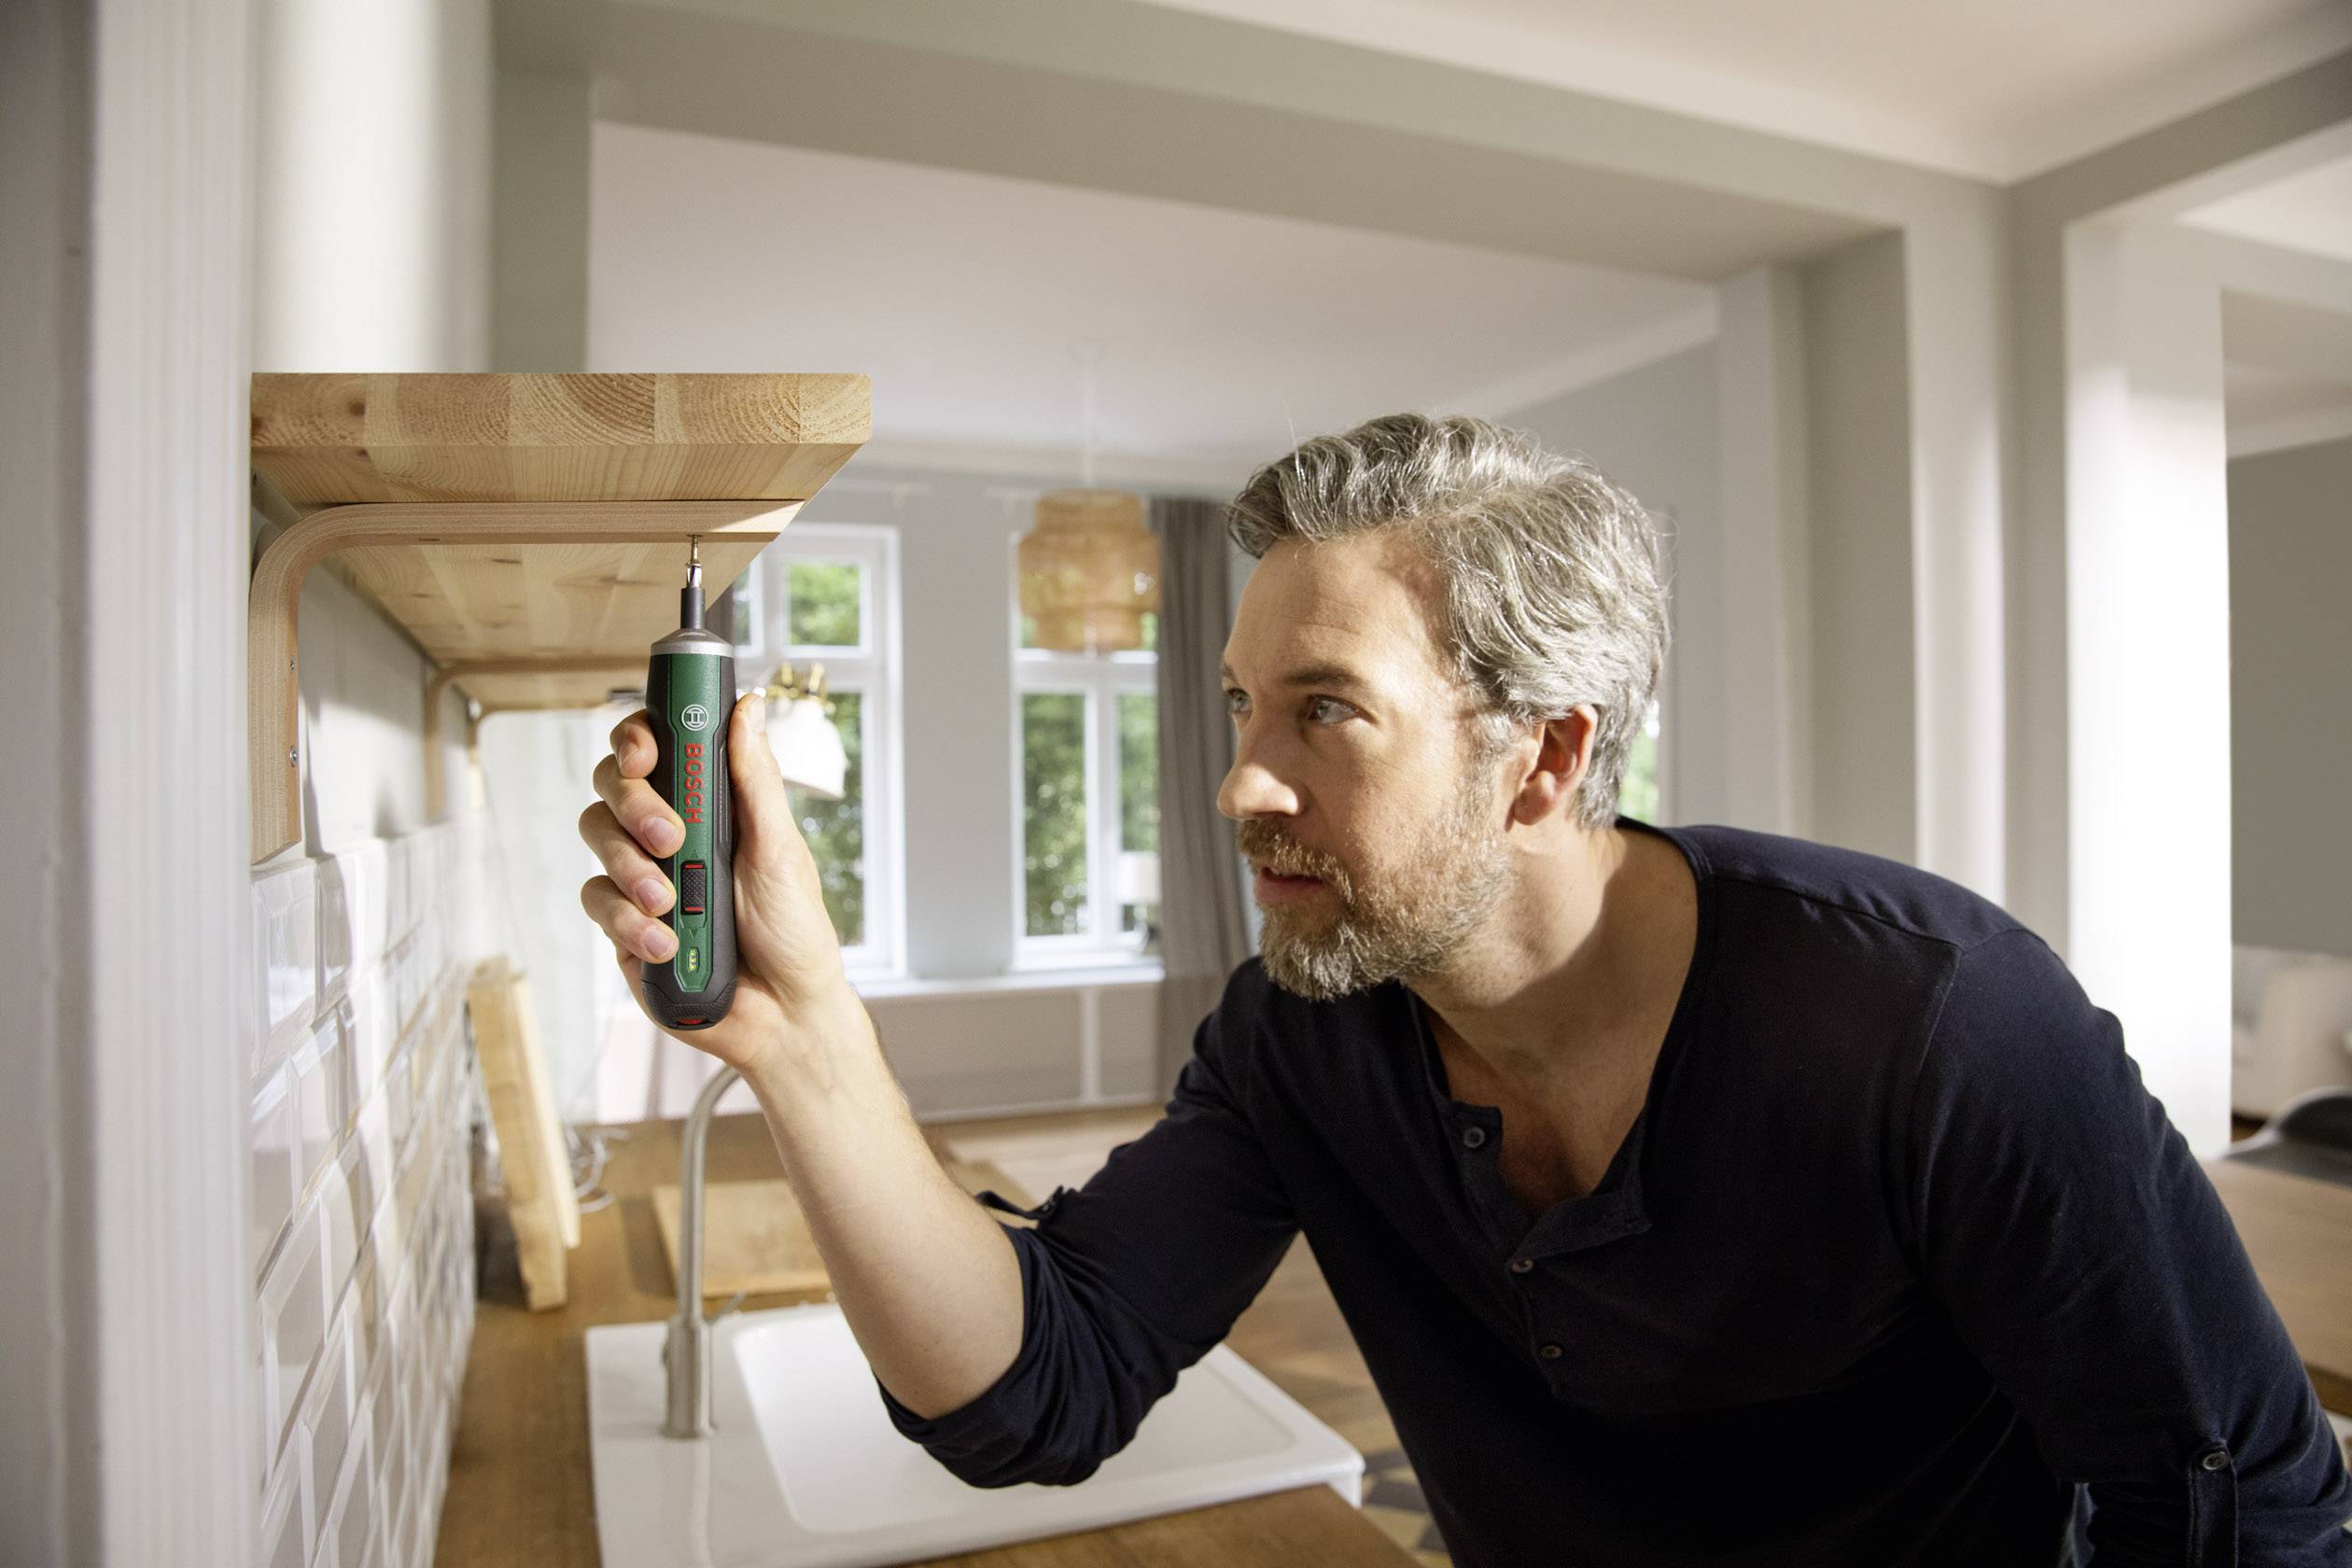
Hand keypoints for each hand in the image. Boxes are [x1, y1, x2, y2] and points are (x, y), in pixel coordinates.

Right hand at [578, 691, 856, 1075]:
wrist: (783, 1015)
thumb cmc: (793, 929)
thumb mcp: (781, 848)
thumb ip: (755, 779)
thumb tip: (748, 707)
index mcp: (709, 805)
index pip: (656, 749)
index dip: (637, 738)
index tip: (645, 752)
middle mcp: (669, 833)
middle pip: (613, 785)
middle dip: (634, 805)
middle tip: (670, 836)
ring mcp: (642, 878)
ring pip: (598, 840)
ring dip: (632, 868)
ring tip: (673, 903)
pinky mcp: (624, 926)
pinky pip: (598, 903)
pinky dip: (629, 921)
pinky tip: (665, 942)